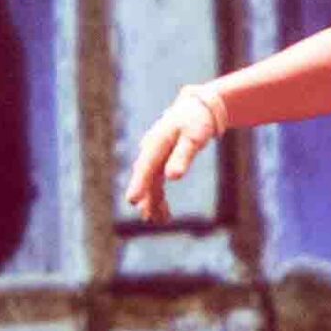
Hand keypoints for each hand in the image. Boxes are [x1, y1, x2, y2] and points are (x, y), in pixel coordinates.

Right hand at [122, 88, 223, 222]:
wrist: (197, 109)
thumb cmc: (197, 121)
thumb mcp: (194, 138)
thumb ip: (183, 156)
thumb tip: (173, 177)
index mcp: (157, 142)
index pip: (146, 166)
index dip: (139, 184)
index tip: (133, 200)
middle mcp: (151, 149)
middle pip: (145, 176)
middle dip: (145, 197)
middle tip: (146, 217)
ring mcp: (154, 156)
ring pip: (150, 181)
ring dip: (152, 201)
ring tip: (157, 220)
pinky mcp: (160, 161)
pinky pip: (156, 182)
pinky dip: (158, 197)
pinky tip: (163, 214)